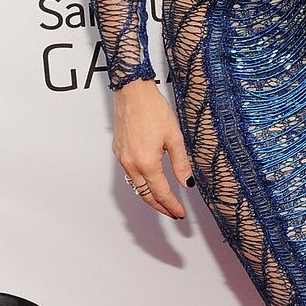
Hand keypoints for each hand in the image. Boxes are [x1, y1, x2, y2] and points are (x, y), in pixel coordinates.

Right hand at [112, 79, 193, 217]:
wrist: (132, 92)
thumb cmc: (153, 110)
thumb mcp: (174, 137)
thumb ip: (181, 163)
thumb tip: (187, 183)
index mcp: (147, 163)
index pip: (161, 193)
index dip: (172, 206)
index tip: (180, 213)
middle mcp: (131, 164)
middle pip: (145, 195)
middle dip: (160, 207)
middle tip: (173, 212)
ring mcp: (122, 159)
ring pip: (136, 187)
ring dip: (149, 197)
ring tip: (164, 201)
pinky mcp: (118, 152)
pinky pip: (130, 175)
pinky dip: (140, 184)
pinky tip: (150, 182)